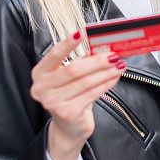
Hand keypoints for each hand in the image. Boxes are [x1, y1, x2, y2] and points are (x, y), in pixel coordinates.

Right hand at [30, 31, 125, 159]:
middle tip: (113, 54)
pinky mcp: (67, 113)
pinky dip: (105, 84)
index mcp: (40, 73)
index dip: (67, 44)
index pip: (53, 55)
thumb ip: (81, 61)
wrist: (69, 126)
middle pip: (73, 70)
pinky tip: (114, 78)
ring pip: (85, 82)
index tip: (80, 33)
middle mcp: (41, 88)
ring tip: (119, 65)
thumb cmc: (70, 95)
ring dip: (105, 72)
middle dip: (96, 61)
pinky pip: (91, 94)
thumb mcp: (70, 77)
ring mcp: (52, 102)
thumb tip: (101, 47)